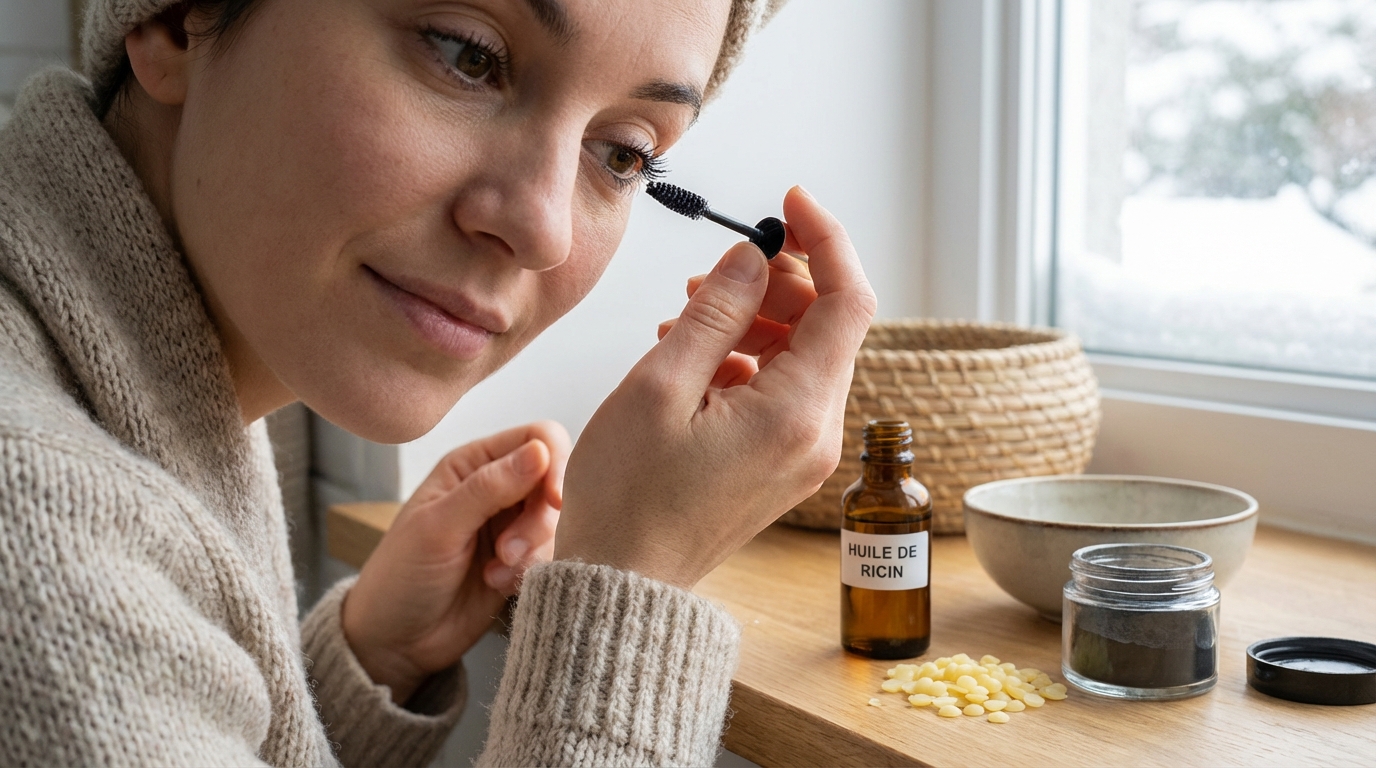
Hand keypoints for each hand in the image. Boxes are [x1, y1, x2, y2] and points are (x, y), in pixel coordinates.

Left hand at [341, 421, 570, 703]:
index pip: (538, 438)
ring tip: (497, 572)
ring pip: (557, 520)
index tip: (554, 501)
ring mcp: (511, 525)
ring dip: (533, 548)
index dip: (555, 463)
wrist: (395, 642)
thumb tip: (541, 450)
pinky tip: (498, 585)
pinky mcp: (522, 561)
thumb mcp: (438, 527)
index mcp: (473, 463)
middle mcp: (497, 487)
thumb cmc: (401, 576)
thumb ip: (489, 487)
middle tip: (508, 551)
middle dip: (540, 518)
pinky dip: (532, 570)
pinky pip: (552, 553)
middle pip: (555, 480)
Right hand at [556, 186, 875, 588]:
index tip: (789, 203)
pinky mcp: (782, 465)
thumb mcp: (660, 386)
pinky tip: (691, 359)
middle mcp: (816, 435)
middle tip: (707, 278)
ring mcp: (803, 454)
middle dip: (776, 284)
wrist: (626, 586)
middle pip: (828, 325)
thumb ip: (715, 310)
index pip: (849, 300)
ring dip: (755, 321)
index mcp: (797, 413)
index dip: (826, 239)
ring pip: (803, 355)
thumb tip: (754, 257)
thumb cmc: (629, 499)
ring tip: (685, 319)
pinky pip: (782, 390)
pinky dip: (747, 359)